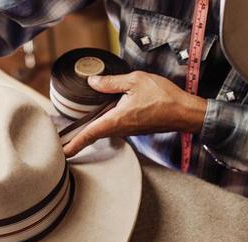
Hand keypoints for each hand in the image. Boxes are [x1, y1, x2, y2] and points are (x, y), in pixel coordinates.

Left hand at [63, 71, 206, 156]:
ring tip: (74, 134)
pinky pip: (114, 128)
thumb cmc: (163, 96)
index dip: (74, 144)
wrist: (185, 112)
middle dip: (77, 141)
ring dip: (89, 133)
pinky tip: (99, 118)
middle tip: (62, 144)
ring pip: (104, 132)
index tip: (62, 153)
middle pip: (93, 135)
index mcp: (117, 119)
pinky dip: (102, 126)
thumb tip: (92, 82)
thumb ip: (111, 82)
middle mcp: (120, 129)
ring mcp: (128, 130)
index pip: (89, 134)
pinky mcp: (135, 128)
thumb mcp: (135, 81)